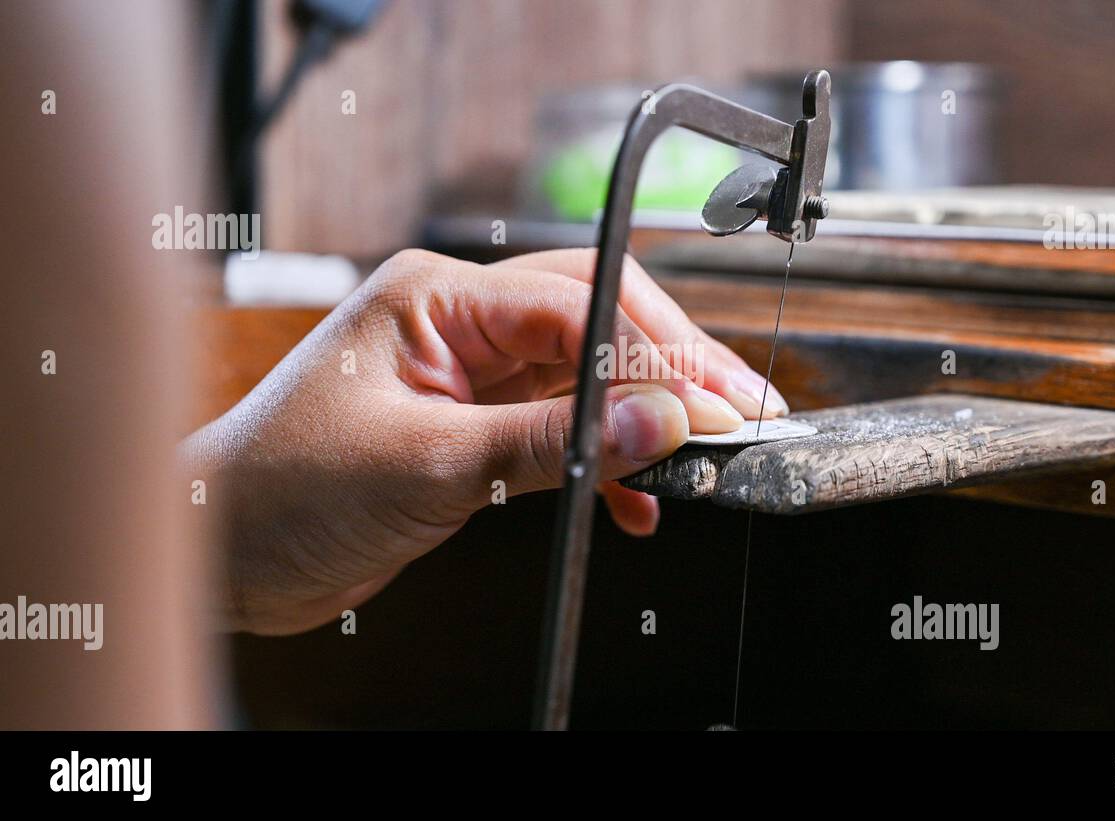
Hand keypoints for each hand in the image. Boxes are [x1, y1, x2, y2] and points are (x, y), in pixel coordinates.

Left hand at [185, 248, 788, 634]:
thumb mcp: (429, 466)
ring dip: (643, 419)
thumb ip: (550, 443)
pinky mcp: (472, 424)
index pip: (576, 306)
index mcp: (436, 297)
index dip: (655, 356)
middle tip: (739, 414)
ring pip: (586, 377)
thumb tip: (656, 423)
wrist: (223, 551)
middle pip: (595, 322)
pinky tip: (636, 497)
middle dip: (671, 369)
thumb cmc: (284, 492)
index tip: (714, 407)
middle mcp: (458, 322)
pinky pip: (561, 427)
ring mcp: (468, 373)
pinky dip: (603, 459)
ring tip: (702, 459)